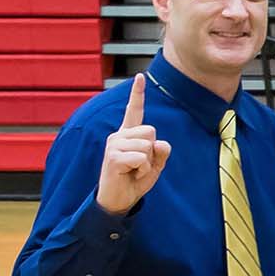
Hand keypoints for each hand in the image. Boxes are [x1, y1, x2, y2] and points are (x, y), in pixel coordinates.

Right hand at [95, 74, 173, 214]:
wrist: (118, 199)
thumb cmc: (134, 180)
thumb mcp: (155, 165)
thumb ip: (161, 152)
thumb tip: (160, 143)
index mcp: (128, 134)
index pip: (134, 111)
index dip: (138, 94)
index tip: (140, 76)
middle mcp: (118, 135)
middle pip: (151, 131)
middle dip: (153, 151)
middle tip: (140, 165)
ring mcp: (114, 145)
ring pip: (147, 145)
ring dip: (148, 163)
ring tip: (134, 170)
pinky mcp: (113, 157)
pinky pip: (141, 158)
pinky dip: (143, 170)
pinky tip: (131, 174)